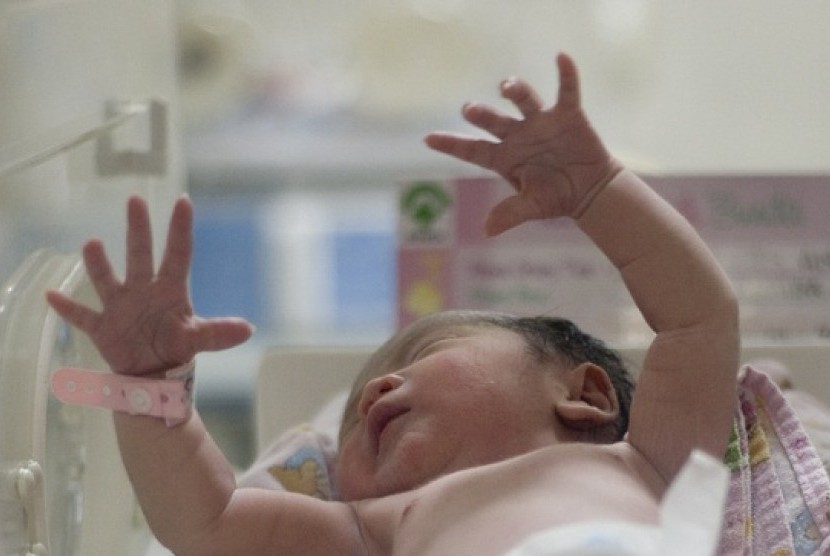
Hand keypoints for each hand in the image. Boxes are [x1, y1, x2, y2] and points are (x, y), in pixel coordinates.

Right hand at [46, 196, 253, 374]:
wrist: (151, 373)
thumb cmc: (174, 347)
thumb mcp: (197, 338)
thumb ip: (218, 332)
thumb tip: (248, 329)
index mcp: (170, 289)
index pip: (179, 253)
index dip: (180, 229)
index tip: (184, 200)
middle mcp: (143, 290)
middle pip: (141, 255)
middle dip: (138, 229)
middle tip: (135, 200)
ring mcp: (120, 305)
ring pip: (108, 279)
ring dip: (100, 265)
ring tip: (92, 244)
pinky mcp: (102, 326)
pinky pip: (82, 315)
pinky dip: (68, 308)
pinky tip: (52, 295)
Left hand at [425, 52, 619, 235]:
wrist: (590, 190)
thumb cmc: (556, 198)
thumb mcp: (533, 207)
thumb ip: (512, 214)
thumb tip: (487, 230)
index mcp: (504, 158)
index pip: (472, 150)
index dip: (451, 144)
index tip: (427, 138)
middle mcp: (518, 135)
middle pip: (494, 120)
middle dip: (481, 114)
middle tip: (469, 110)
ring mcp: (541, 122)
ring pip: (523, 99)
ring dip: (515, 89)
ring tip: (506, 87)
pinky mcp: (568, 114)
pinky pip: (567, 90)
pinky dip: (566, 74)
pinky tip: (561, 57)